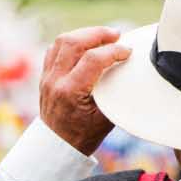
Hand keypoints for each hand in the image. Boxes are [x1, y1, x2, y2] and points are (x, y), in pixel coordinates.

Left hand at [40, 26, 131, 155]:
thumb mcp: (107, 118)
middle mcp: (54, 81)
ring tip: (103, 37)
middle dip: (98, 34)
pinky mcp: (44, 75)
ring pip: (62, 41)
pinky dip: (71, 42)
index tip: (127, 51)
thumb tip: (135, 71)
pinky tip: (86, 45)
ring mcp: (46, 77)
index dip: (114, 50)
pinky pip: (54, 49)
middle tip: (116, 35)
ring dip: (84, 34)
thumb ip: (118, 94)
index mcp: (70, 92)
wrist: (57, 145)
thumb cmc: (84, 134)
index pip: (92, 59)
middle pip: (73, 42)